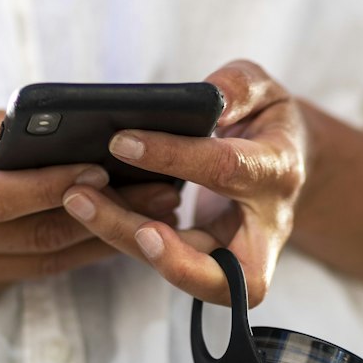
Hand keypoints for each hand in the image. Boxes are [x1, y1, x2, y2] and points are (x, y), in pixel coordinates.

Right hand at [0, 107, 180, 309]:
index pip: (4, 199)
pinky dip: (68, 255)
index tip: (108, 167)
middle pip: (40, 237)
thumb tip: (47, 125)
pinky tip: (109, 235)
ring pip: (44, 264)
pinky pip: (26, 275)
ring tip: (155, 215)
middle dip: (109, 216)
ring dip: (104, 241)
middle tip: (164, 194)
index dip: (59, 186)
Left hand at [60, 61, 309, 305]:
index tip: (123, 142)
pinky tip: (91, 208)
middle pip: (221, 269)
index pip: (226, 170)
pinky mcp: (211, 265)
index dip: (175, 157)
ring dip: (130, 243)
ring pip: (187, 275)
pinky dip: (128, 239)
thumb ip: (239, 86)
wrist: (283, 163)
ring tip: (79, 201)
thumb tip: (208, 99)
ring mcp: (240, 256)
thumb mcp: (264, 90)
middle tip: (124, 227)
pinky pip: (167, 263)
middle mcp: (265, 228)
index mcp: (276, 172)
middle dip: (169, 257)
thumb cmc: (267, 122)